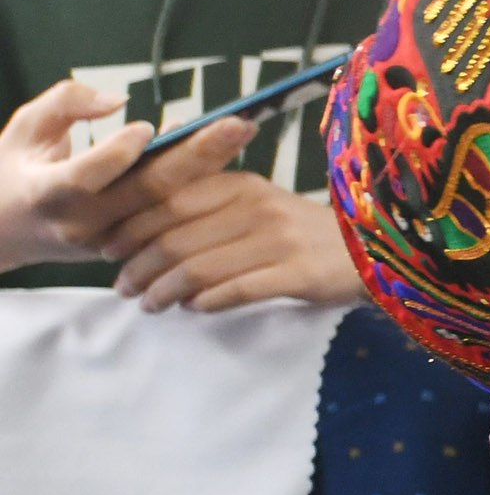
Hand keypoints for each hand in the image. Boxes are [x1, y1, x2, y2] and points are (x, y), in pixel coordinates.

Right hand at [0, 78, 249, 272]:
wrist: (8, 229)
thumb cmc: (17, 167)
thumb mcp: (25, 128)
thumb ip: (64, 104)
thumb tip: (117, 101)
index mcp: (48, 194)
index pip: (87, 178)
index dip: (117, 153)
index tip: (147, 126)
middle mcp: (83, 223)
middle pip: (146, 192)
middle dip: (195, 155)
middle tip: (236, 123)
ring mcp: (112, 242)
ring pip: (169, 207)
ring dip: (210, 170)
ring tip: (244, 132)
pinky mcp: (133, 248)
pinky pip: (173, 218)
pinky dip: (202, 187)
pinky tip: (229, 156)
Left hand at [106, 165, 363, 311]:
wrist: (376, 252)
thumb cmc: (305, 233)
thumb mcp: (259, 204)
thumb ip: (211, 207)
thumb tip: (149, 234)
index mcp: (242, 184)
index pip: (167, 201)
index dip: (130, 227)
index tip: (108, 250)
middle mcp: (258, 207)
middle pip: (177, 237)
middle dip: (140, 265)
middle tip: (122, 287)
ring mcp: (280, 241)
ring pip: (200, 267)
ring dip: (165, 290)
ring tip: (149, 305)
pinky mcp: (299, 274)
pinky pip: (237, 290)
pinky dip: (206, 302)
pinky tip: (192, 309)